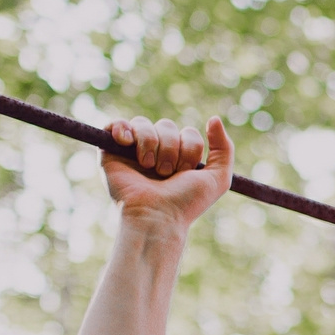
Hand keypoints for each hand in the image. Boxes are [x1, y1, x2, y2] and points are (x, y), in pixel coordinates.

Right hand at [103, 115, 231, 234]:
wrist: (157, 216)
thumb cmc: (186, 202)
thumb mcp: (218, 178)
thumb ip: (224, 148)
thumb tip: (214, 118)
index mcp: (178, 156)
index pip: (188, 133)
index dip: (190, 149)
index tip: (185, 172)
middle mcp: (156, 152)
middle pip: (166, 125)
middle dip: (171, 148)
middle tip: (167, 173)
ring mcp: (132, 152)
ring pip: (143, 124)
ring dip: (150, 144)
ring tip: (149, 167)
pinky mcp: (111, 153)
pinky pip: (116, 124)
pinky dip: (122, 128)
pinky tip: (127, 143)